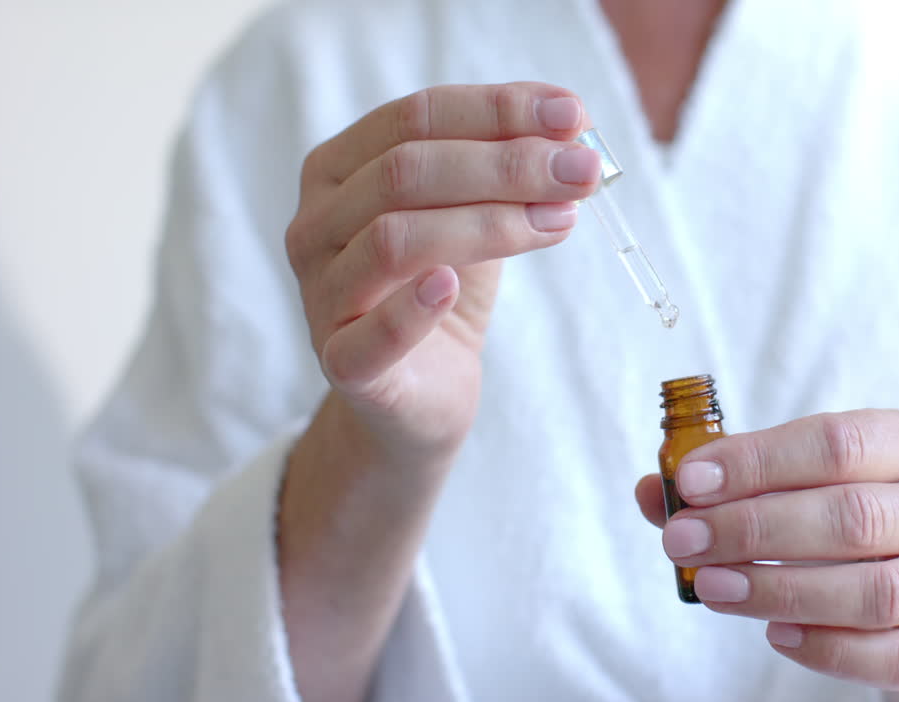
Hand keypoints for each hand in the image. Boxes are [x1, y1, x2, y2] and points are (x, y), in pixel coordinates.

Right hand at [285, 82, 599, 459]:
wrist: (420, 395)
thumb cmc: (446, 291)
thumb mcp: (476, 215)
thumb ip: (507, 168)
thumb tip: (573, 124)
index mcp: (337, 170)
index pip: (414, 117)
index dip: (496, 110)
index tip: (572, 116)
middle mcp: (315, 225)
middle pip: (404, 171)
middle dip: (506, 164)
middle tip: (583, 170)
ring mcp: (321, 295)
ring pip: (394, 240)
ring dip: (489, 224)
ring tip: (561, 220)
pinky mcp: (343, 365)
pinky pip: (369, 336)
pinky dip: (411, 308)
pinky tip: (452, 286)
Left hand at [635, 410, 898, 701]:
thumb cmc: (854, 523)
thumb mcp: (805, 484)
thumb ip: (734, 485)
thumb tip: (654, 492)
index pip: (838, 442)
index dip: (759, 461)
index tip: (691, 481)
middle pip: (855, 517)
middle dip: (755, 529)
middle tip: (685, 542)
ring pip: (875, 592)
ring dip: (779, 591)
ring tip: (714, 589)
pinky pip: (894, 656)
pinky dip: (827, 649)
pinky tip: (775, 635)